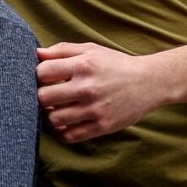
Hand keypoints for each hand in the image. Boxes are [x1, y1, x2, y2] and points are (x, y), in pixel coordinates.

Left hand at [35, 42, 167, 142]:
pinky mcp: (102, 126)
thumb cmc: (116, 64)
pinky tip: (66, 124)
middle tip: (48, 96)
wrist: (149, 82)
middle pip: (44, 98)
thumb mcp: (91, 50)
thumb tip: (36, 53)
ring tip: (56, 110)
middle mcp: (87, 88)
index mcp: (83, 65)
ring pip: (54, 119)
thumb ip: (63, 50)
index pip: (43, 72)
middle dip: (41, 97)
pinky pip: (71, 136)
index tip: (45, 78)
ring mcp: (95, 109)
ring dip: (51, 116)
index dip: (39, 75)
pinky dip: (63, 132)